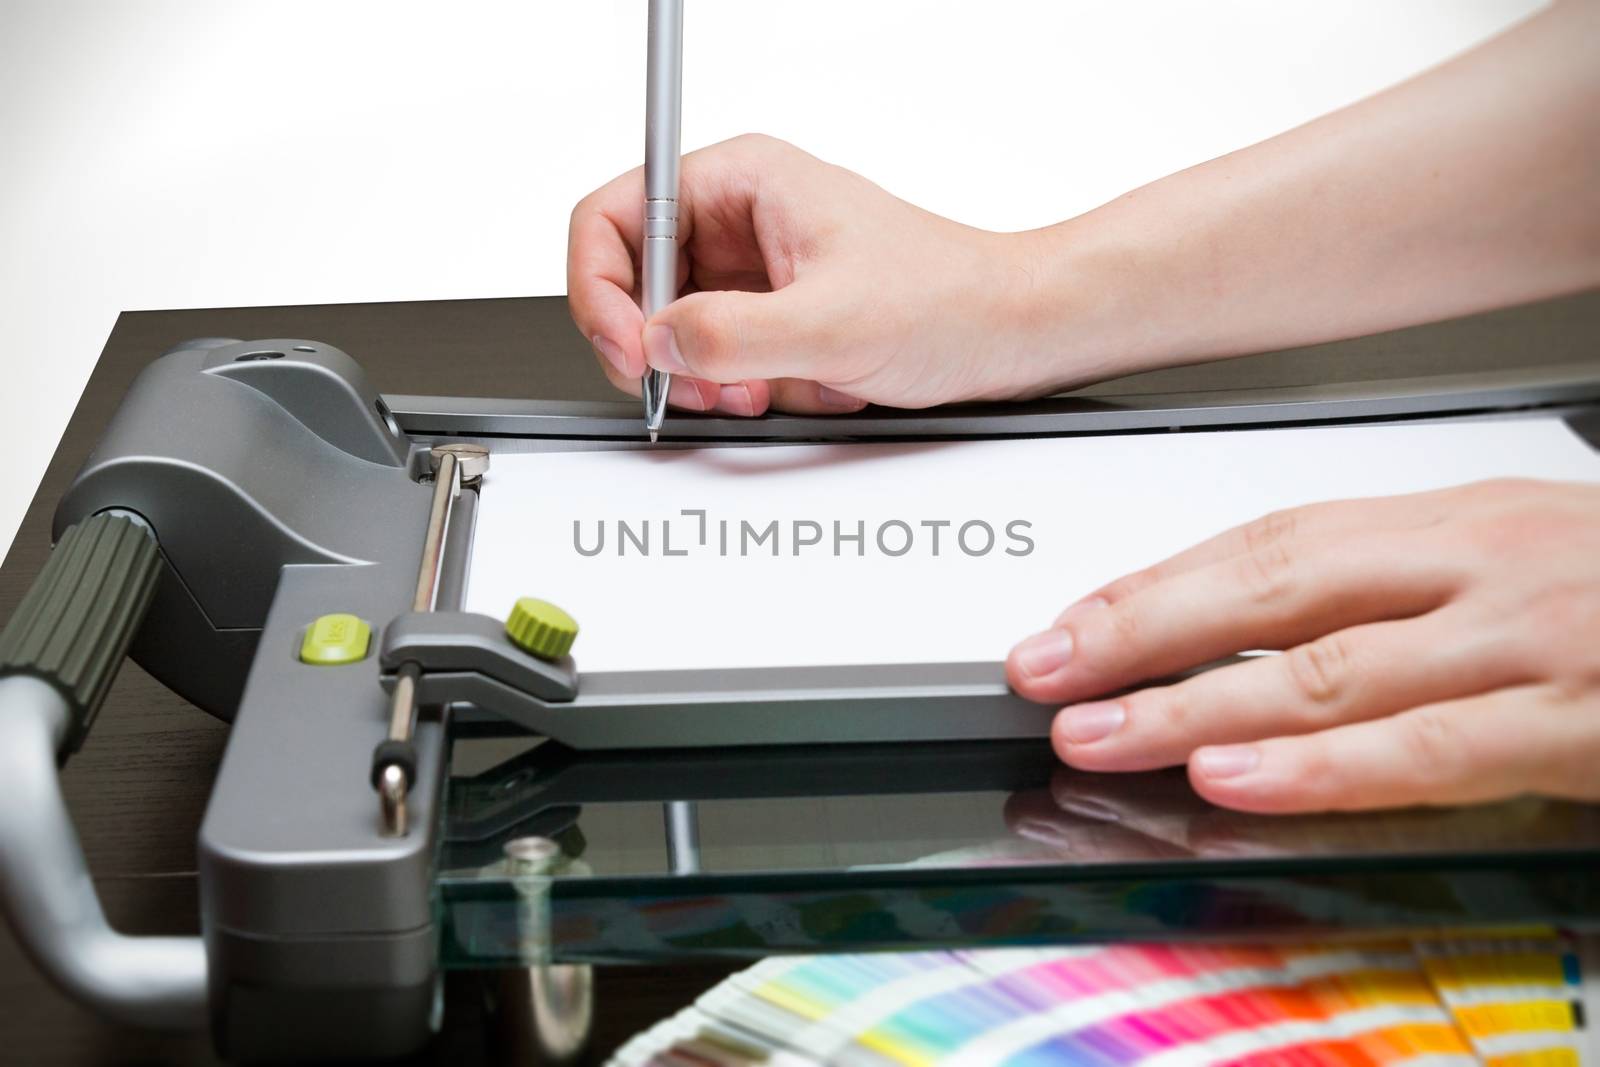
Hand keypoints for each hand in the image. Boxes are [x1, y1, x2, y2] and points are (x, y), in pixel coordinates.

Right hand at [566, 134, 1069, 414]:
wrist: (1008, 332)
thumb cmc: (950, 298)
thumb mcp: (832, 323)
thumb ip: (731, 335)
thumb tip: (659, 345)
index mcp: (742, 180)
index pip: (612, 217)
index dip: (602, 290)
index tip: (631, 349)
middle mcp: (739, 216)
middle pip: (633, 281)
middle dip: (656, 346)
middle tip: (687, 386)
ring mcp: (753, 267)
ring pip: (673, 327)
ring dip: (701, 374)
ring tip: (748, 391)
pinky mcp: (772, 312)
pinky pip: (717, 355)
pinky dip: (737, 386)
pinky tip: (781, 390)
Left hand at [1005, 478, 1599, 812]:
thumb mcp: (1508, 556)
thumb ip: (1390, 586)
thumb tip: (1250, 626)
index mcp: (1454, 516)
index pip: (1267, 542)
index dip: (1154, 585)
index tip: (1068, 624)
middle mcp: (1481, 564)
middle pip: (1273, 589)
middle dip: (1143, 636)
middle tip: (1044, 672)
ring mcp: (1531, 643)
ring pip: (1330, 670)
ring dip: (1198, 705)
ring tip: (1102, 732)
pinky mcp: (1581, 724)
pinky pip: (1429, 748)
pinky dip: (1321, 766)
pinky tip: (1235, 776)